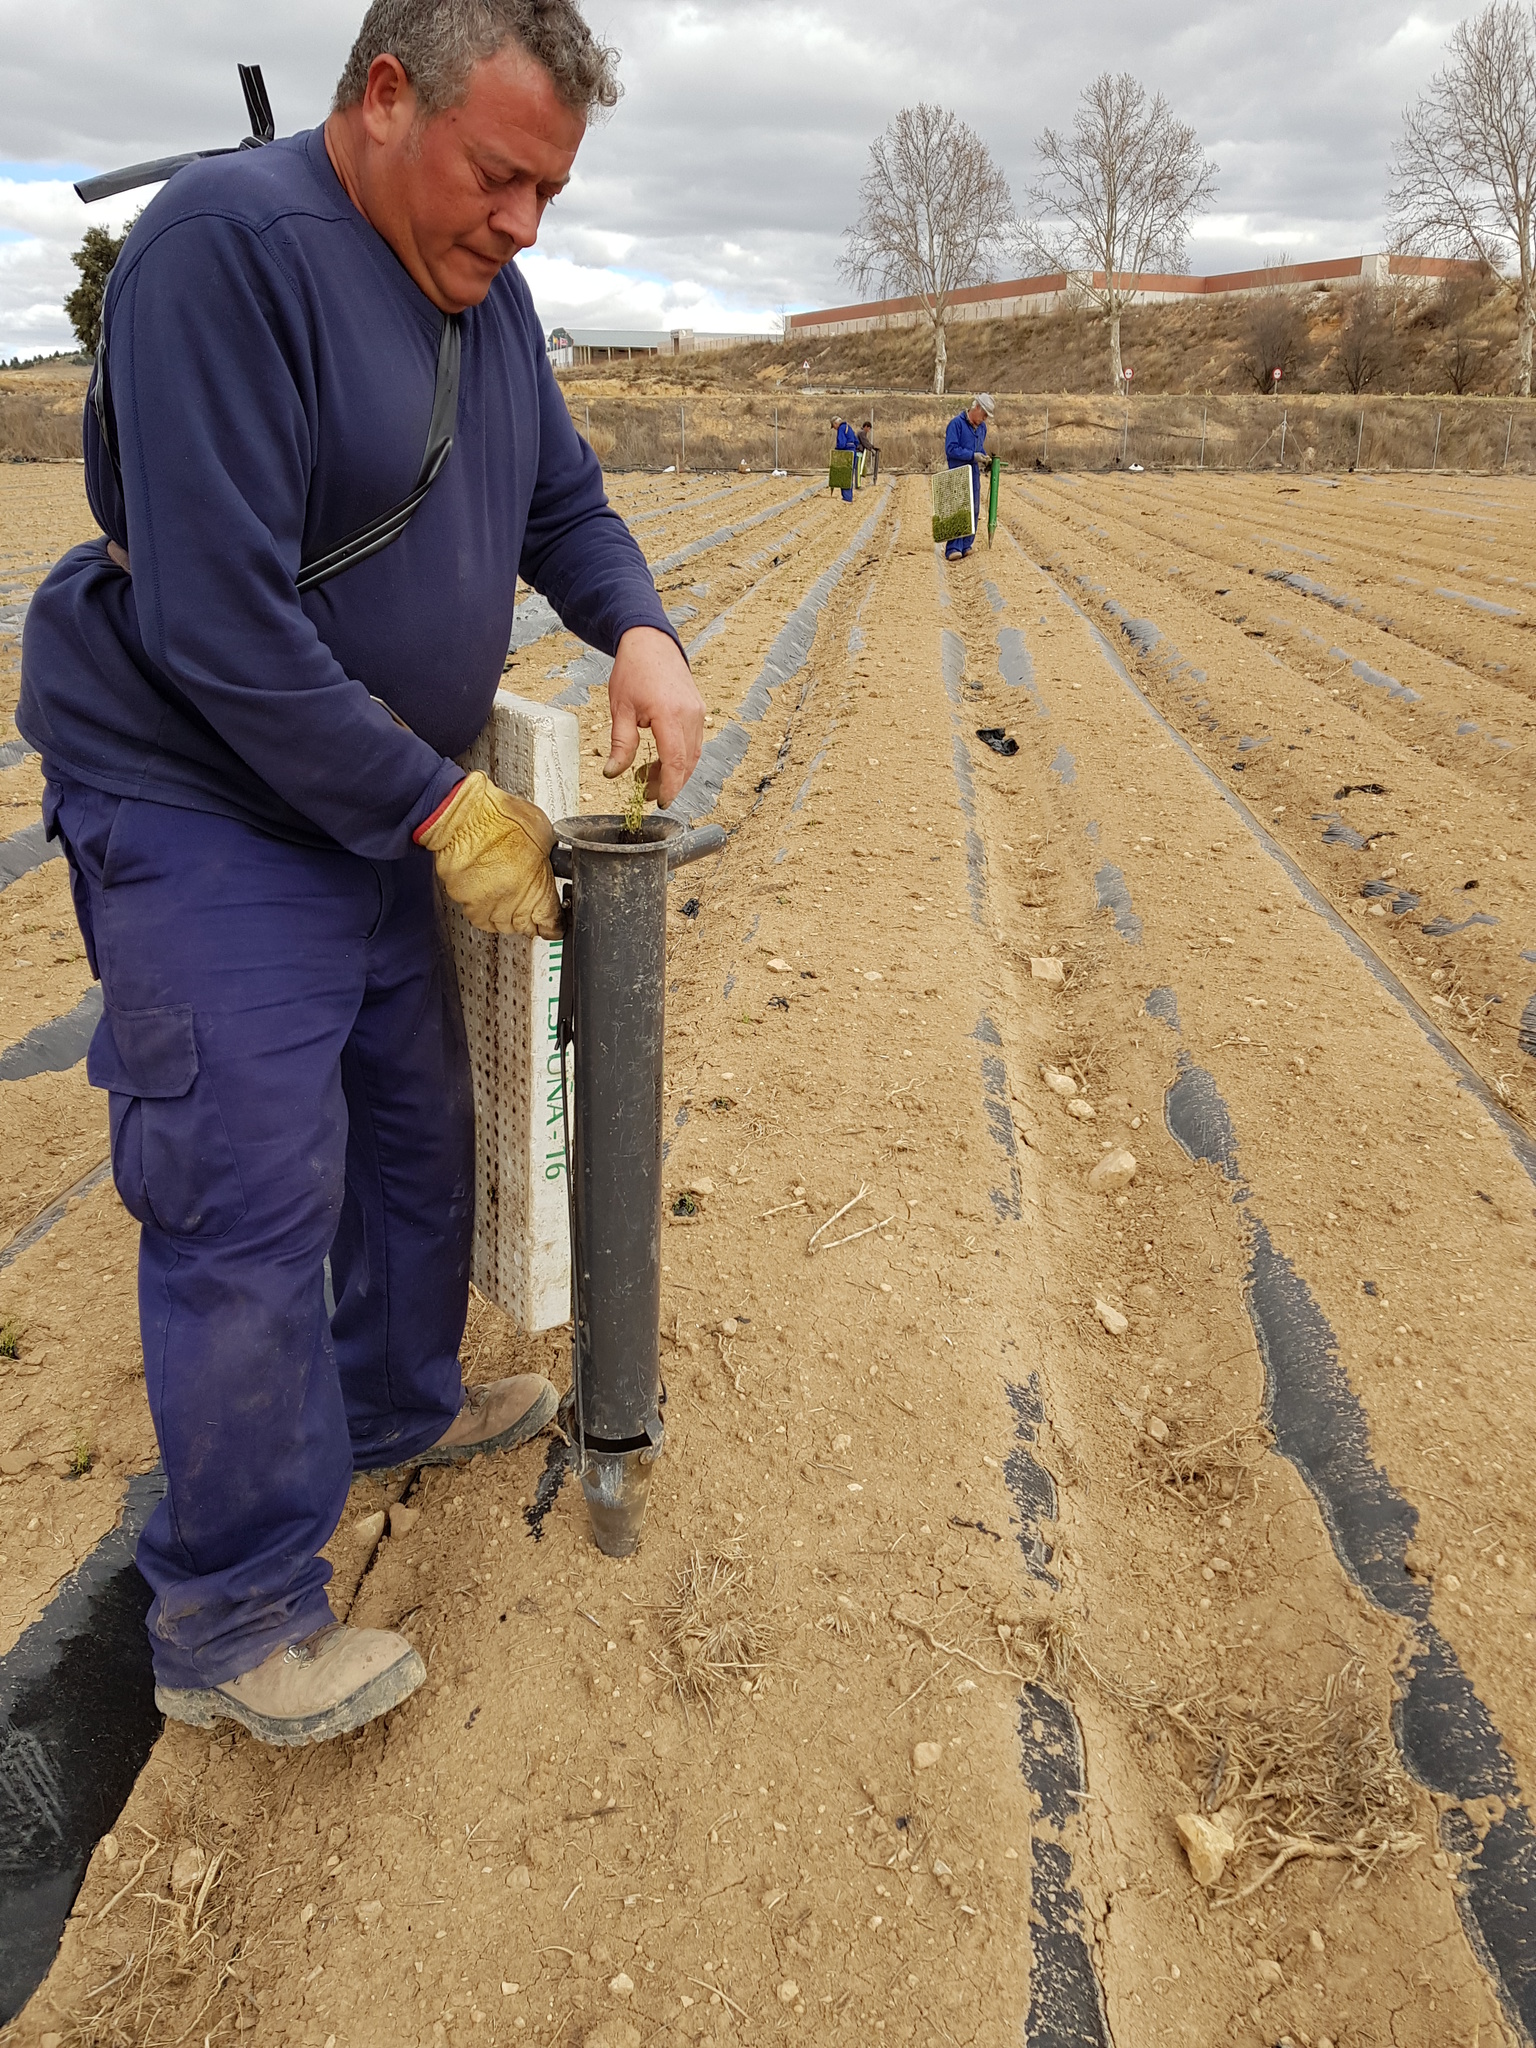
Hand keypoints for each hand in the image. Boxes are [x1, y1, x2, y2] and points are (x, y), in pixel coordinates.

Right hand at [416, 771, 562, 936]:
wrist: (465, 813)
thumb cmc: (503, 818)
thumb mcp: (545, 837)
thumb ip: (548, 863)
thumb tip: (551, 869)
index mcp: (537, 891)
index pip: (550, 926)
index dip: (553, 924)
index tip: (552, 921)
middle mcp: (511, 902)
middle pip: (522, 928)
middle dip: (527, 918)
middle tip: (527, 903)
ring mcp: (484, 903)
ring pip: (497, 925)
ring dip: (503, 915)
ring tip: (506, 896)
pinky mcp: (461, 897)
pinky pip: (474, 912)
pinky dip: (480, 905)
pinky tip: (485, 891)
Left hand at [604, 625, 704, 807]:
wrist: (650, 642)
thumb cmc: (634, 670)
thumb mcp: (620, 709)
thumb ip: (621, 744)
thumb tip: (613, 773)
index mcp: (669, 714)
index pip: (676, 761)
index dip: (670, 787)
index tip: (661, 802)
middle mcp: (689, 715)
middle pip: (687, 762)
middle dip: (670, 783)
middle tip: (648, 794)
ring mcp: (697, 712)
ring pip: (692, 754)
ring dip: (675, 771)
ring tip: (650, 778)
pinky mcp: (698, 710)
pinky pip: (693, 741)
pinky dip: (681, 756)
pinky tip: (662, 759)